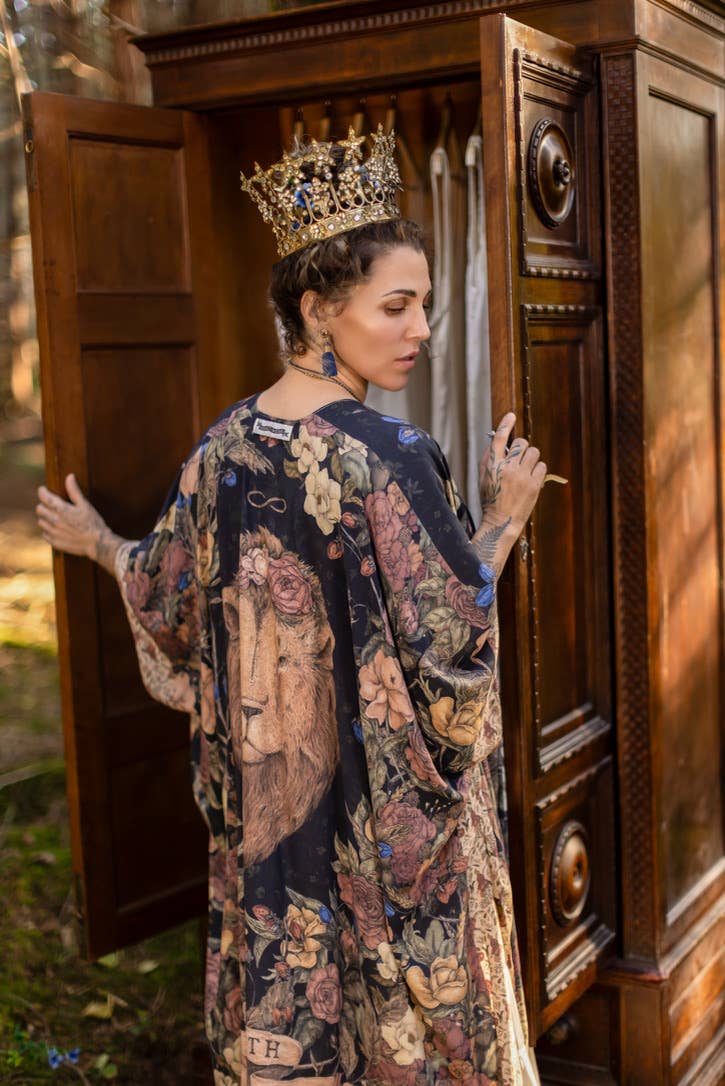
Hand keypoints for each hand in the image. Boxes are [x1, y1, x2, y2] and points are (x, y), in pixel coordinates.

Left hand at [36, 474, 107, 559]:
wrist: (97, 543)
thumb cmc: (93, 522)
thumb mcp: (85, 504)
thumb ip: (74, 491)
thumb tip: (69, 476)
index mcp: (61, 509)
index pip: (44, 497)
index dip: (42, 491)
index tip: (44, 490)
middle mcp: (54, 521)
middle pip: (39, 509)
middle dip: (44, 505)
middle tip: (50, 504)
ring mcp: (53, 533)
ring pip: (41, 522)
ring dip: (45, 518)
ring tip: (54, 517)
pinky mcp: (55, 542)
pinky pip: (45, 534)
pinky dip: (48, 530)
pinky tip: (57, 529)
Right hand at [478, 412, 546, 537]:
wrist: (501, 522)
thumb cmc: (490, 499)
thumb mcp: (482, 478)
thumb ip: (488, 459)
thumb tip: (496, 440)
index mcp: (492, 466)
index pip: (499, 439)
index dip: (505, 424)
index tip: (511, 415)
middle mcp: (507, 468)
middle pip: (521, 443)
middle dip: (521, 447)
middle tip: (518, 456)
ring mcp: (522, 477)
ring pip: (534, 452)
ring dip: (530, 457)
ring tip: (525, 468)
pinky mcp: (534, 485)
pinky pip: (541, 466)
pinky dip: (537, 469)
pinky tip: (530, 477)